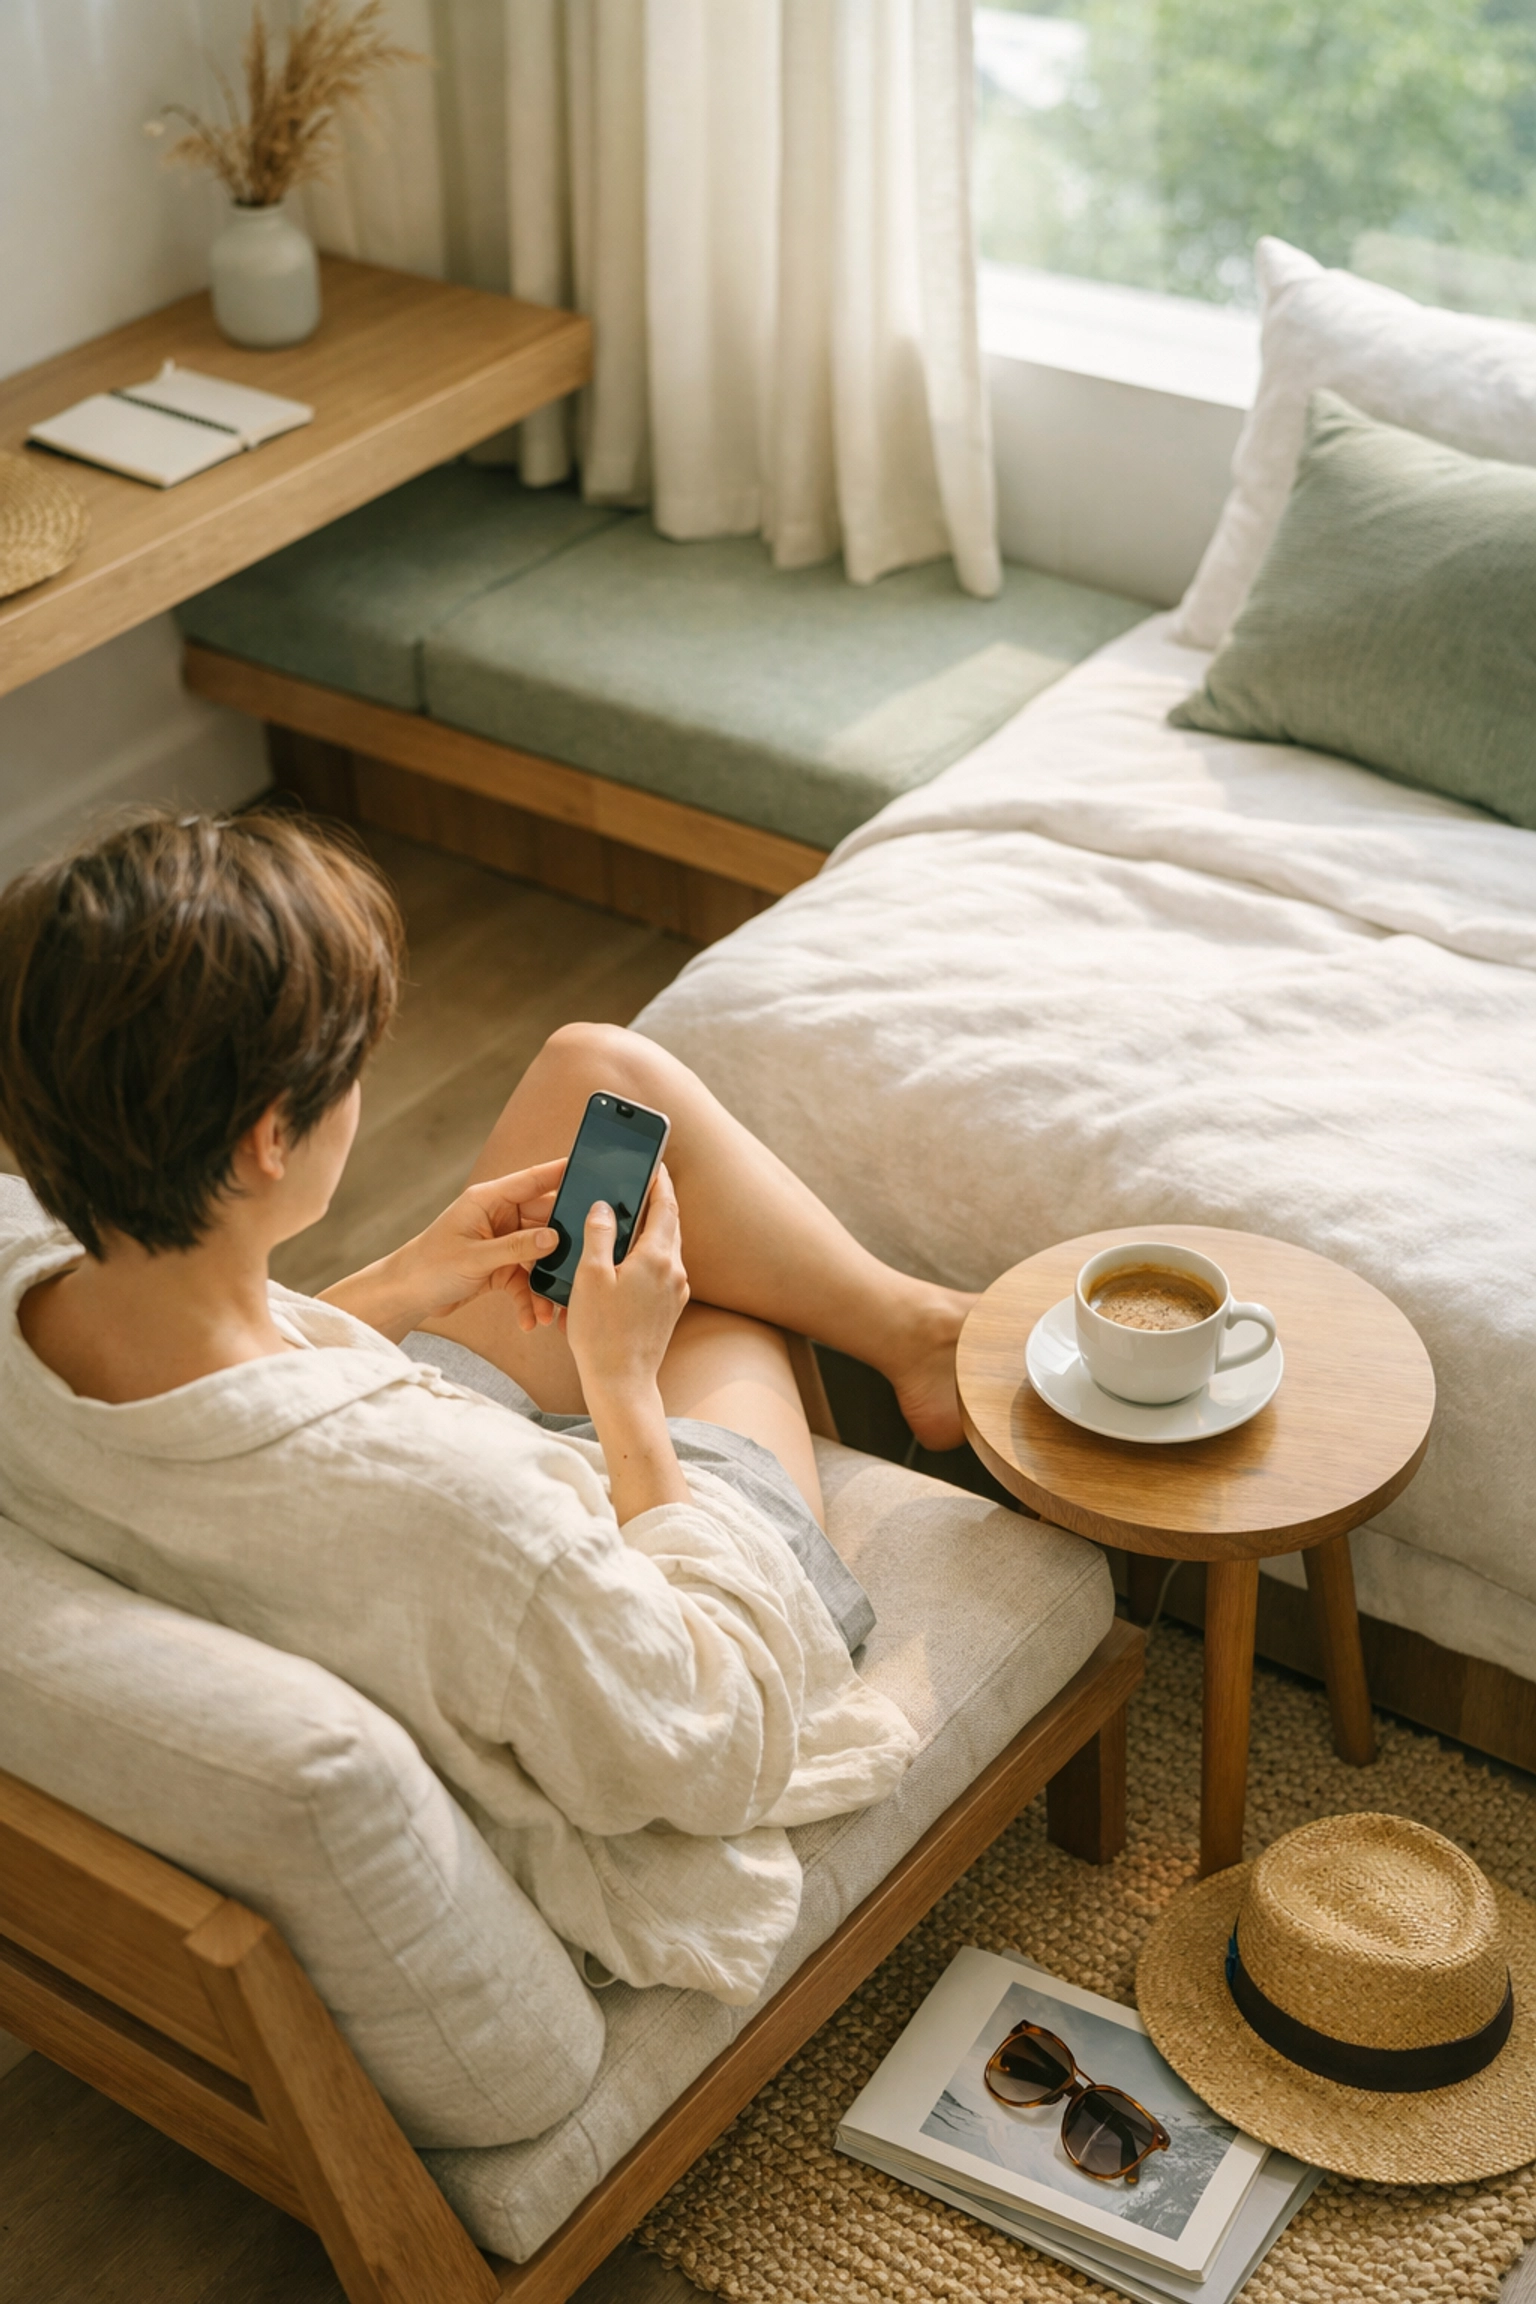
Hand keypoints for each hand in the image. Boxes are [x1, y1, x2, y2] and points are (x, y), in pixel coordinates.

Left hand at [321, 1159, 567, 1341]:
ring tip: (552, 1309)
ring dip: (547, 1282)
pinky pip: (525, 1280)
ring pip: (539, 1256)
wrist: (406, 1297)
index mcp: (489, 1200)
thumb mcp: (475, 1257)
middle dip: (563, 1245)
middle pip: (545, 1222)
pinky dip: (530, 1299)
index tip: (592, 1169)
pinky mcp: (501, 1268)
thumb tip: (554, 1237)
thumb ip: (516, 1247)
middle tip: (586, 1260)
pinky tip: (530, 1320)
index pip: (533, 1180)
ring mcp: (502, 1243)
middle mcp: (499, 1217)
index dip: (562, 1172)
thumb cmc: (429, 1266)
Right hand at [564, 1165, 689, 1403]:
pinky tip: (628, 1260)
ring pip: (667, 1247)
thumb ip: (598, 1234)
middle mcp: (675, 1271)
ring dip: (652, 1229)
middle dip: (656, 1202)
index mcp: (658, 1257)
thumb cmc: (601, 1332)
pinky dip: (649, 1254)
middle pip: (669, 1224)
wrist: (622, 1382)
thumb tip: (605, 1207)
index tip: (654, 1163)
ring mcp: (676, 1291)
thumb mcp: (590, 1276)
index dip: (660, 1181)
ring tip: (630, 1219)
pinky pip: (663, 1269)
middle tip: (639, 1185)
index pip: (665, 1206)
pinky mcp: (670, 1308)